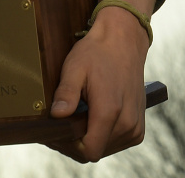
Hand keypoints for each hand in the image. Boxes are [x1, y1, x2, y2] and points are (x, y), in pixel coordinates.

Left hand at [48, 0, 156, 161]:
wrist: (123, 42)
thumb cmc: (97, 52)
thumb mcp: (74, 68)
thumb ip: (66, 94)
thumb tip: (56, 115)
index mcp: (109, 112)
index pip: (88, 150)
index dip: (68, 145)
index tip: (55, 132)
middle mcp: (127, 124)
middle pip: (95, 150)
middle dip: (75, 141)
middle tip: (58, 123)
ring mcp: (135, 127)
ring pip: (105, 148)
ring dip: (89, 138)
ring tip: (73, 118)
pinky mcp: (138, 125)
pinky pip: (117, 141)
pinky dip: (102, 134)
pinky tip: (88, 118)